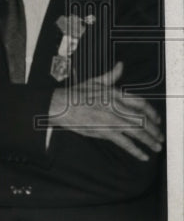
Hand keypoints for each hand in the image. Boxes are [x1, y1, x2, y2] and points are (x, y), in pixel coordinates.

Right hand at [48, 61, 163, 160]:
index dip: (152, 113)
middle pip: (143, 119)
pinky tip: (143, 155)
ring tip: (156, 147)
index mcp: (115, 93)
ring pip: (138, 131)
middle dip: (154, 130)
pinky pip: (125, 142)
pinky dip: (136, 150)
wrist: (60, 104)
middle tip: (159, 137)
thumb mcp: (95, 81)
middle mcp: (116, 106)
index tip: (157, 120)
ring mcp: (111, 119)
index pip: (141, 103)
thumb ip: (111, 76)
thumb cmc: (76, 93)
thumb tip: (121, 65)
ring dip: (150, 141)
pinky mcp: (105, 130)